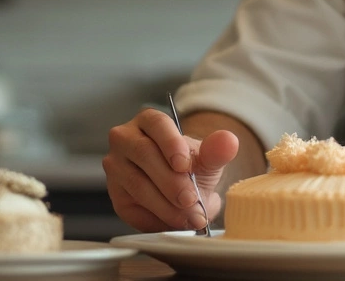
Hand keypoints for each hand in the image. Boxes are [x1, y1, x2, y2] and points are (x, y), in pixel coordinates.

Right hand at [103, 107, 239, 231]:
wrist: (183, 189)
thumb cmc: (190, 166)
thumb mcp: (207, 158)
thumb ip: (216, 150)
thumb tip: (228, 141)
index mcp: (149, 121)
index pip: (156, 124)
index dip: (170, 143)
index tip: (185, 166)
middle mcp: (126, 139)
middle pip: (144, 155)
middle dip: (171, 182)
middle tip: (193, 201)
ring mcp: (116, 167)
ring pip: (137, 184)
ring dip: (166, 205)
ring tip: (190, 217)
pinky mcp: (116, 195)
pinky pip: (132, 208)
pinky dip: (156, 218)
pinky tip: (174, 222)